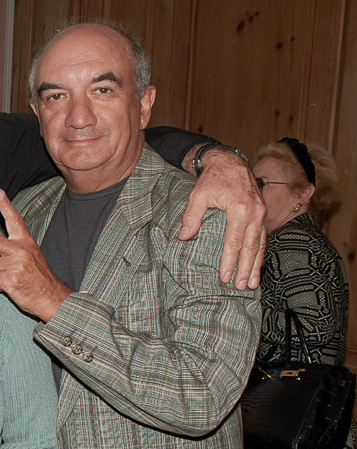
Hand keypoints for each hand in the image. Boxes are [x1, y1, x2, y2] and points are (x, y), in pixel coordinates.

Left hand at [0, 190, 72, 321]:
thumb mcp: (30, 258)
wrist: (52, 298)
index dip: (5, 206)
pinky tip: (10, 287)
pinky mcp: (11, 279)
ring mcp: (16, 265)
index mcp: (25, 243)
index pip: (14, 221)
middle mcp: (20, 251)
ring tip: (10, 279)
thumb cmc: (38, 279)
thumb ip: (8, 253)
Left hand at [180, 146, 265, 289]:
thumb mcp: (198, 195)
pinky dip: (260, 252)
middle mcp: (255, 212)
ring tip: (253, 283)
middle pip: (251, 246)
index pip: (234, 241)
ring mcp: (262, 212)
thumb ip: (192, 216)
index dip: (230, 260)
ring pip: (261, 243)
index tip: (225, 277)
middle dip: (246, 268)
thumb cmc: (213, 179)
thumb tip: (183, 237)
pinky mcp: (262, 212)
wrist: (230, 162)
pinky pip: (263, 236)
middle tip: (241, 287)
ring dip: (256, 264)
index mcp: (240, 208)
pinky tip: (257, 265)